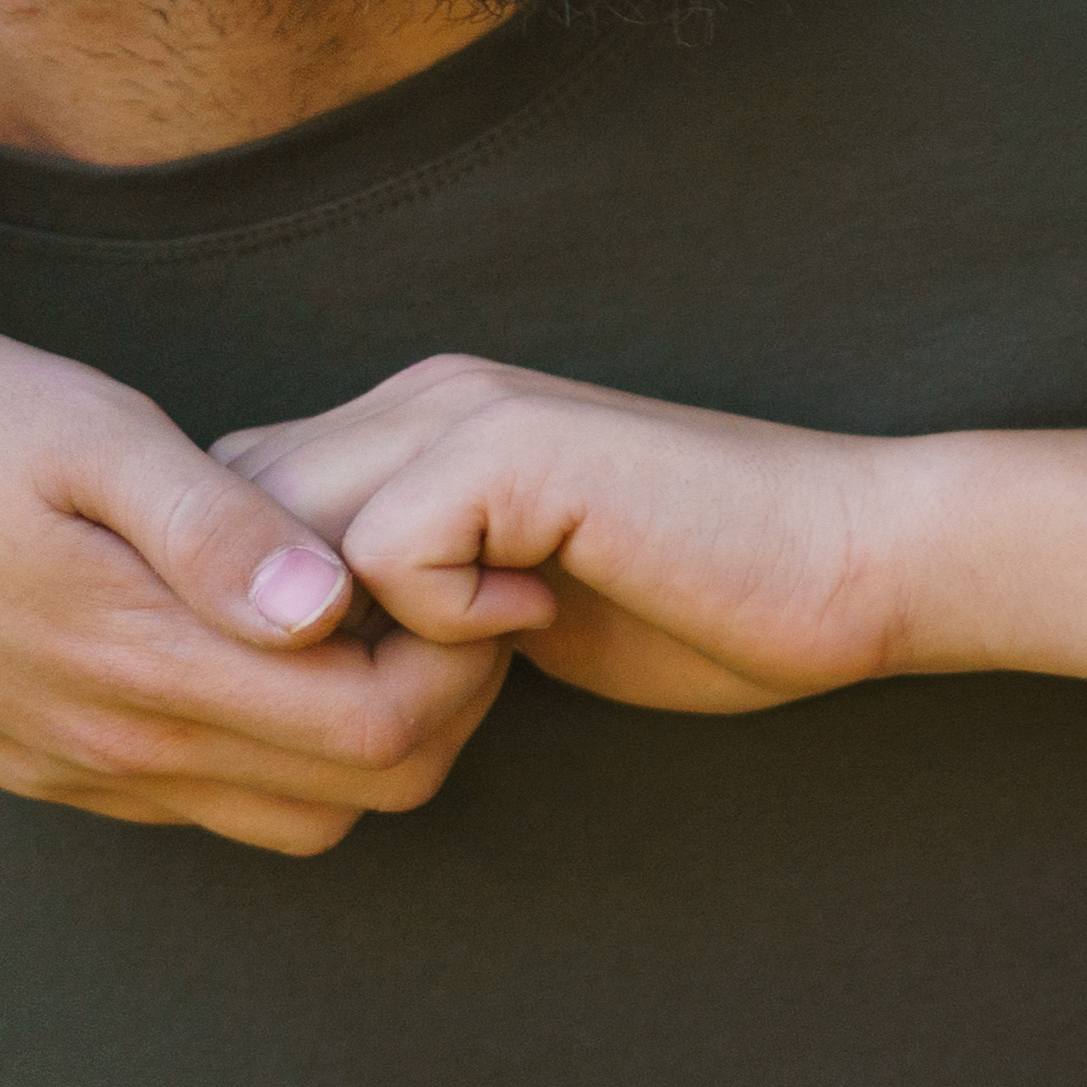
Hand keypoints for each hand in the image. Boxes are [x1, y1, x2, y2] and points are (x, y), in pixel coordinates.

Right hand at [0, 306, 506, 849]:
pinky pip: (197, 803)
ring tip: (355, 618)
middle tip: (438, 597)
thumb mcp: (87, 431)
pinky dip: (265, 747)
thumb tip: (328, 607)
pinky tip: (257, 643)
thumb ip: (215, 524)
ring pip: (284, 816)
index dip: (461, 666)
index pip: (382, 735)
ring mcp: (68, 770)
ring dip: (353, 738)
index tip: (468, 575)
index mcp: (140, 667)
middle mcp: (111, 750)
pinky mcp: (33, 763)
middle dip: (434, 711)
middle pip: (358, 796)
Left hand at [223, 358, 920, 719]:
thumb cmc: (707, 601)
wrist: (857, 561)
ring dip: (358, 637)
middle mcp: (422, 395)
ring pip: (285, 539)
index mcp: (416, 423)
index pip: (231, 506)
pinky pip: (382, 558)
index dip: (263, 612)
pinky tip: (544, 620)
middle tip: (419, 692)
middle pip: (229, 520)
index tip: (379, 685)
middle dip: (281, 632)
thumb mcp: (508, 601)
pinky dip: (445, 624)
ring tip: (478, 667)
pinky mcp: (512, 450)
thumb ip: (403, 594)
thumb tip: (289, 656)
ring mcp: (464, 411)